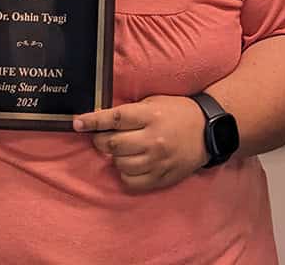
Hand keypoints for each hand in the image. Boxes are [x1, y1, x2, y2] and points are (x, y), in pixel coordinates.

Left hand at [73, 95, 208, 192]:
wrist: (208, 131)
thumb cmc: (177, 111)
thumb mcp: (153, 102)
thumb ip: (129, 112)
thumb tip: (100, 120)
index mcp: (150, 116)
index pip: (114, 118)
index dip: (92, 121)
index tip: (77, 122)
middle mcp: (152, 139)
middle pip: (113, 144)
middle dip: (100, 140)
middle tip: (101, 136)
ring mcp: (157, 161)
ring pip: (120, 164)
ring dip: (114, 157)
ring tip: (121, 149)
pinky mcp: (162, 177)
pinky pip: (131, 182)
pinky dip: (125, 173)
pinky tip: (130, 163)